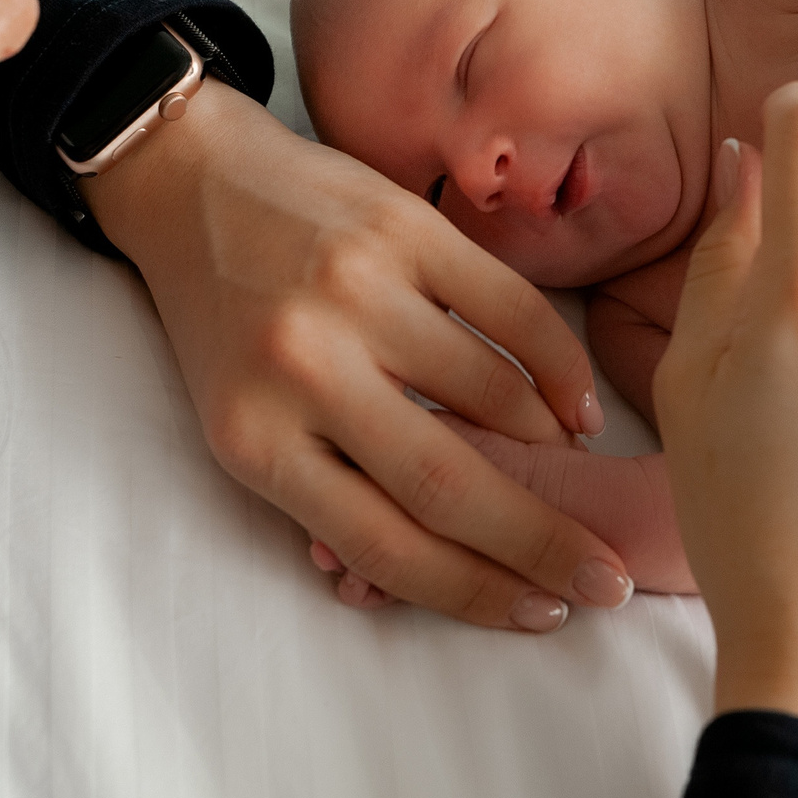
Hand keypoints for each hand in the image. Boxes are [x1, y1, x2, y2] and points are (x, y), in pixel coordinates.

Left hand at [85, 81, 634, 630]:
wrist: (190, 183)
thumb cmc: (224, 324)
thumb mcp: (244, 424)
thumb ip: (328, 493)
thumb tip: (444, 573)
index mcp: (253, 440)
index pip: (383, 544)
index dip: (477, 593)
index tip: (543, 614)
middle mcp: (303, 368)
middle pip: (448, 485)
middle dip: (544, 547)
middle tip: (606, 581)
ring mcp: (357, 292)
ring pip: (494, 397)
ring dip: (553, 452)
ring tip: (575, 475)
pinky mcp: (405, 229)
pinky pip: (511, 311)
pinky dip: (558, 368)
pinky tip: (576, 407)